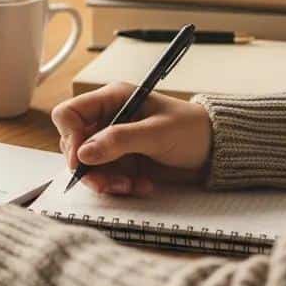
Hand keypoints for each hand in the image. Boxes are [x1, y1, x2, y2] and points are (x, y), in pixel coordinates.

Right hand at [52, 82, 212, 195]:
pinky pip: (105, 178)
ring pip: (87, 166)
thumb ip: (119, 141)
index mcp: (112, 98)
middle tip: (108, 184)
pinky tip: (142, 186)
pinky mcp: (121, 162)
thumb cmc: (191, 130)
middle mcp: (107, 118)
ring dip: (105, 181)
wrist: (215, 151)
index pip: (70, 114)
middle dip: (89, 167)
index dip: (70, 137)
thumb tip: (83, 154)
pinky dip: (119, 187)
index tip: (81, 162)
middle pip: (74, 144)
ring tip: (130, 187)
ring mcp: (112, 142)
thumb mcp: (157, 133)